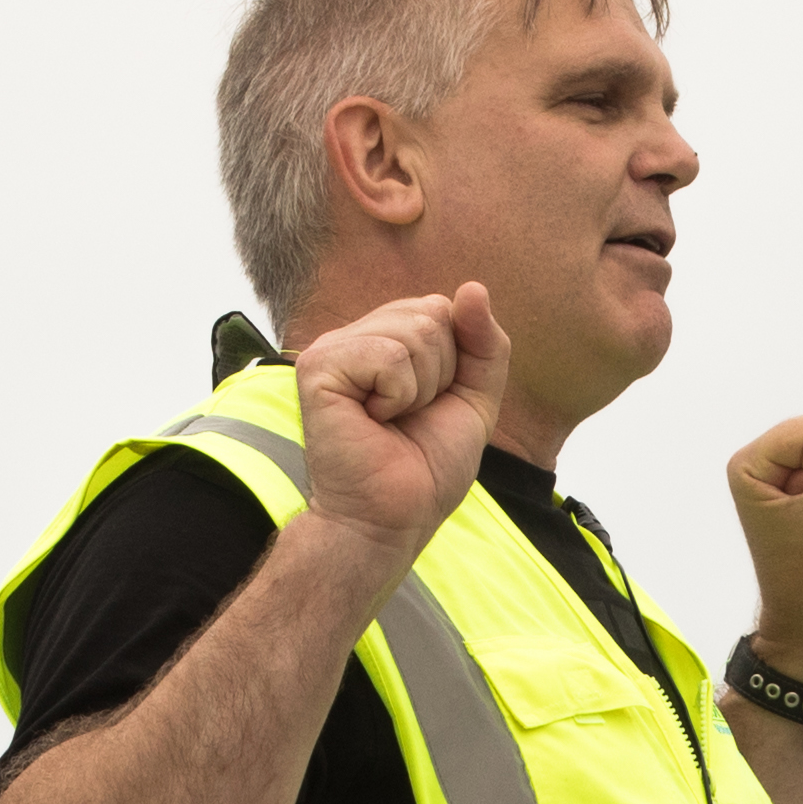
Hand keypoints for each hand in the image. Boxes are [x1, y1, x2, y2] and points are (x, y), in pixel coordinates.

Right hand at [293, 286, 505, 564]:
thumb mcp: (474, 400)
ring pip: (414, 333)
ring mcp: (332, 348)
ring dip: (421, 389)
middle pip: (430, 315)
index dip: (456, 363)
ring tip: (391, 419)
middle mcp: (354, 337)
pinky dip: (399, 396)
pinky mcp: (318, 366)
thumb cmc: (427, 466)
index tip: (431, 405)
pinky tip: (373, 419)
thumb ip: (484, 345)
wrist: (394, 515)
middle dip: (442, 375)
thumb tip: (474, 288)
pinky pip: (389, 357)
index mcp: (384, 340)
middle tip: (410, 416)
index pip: (441, 309)